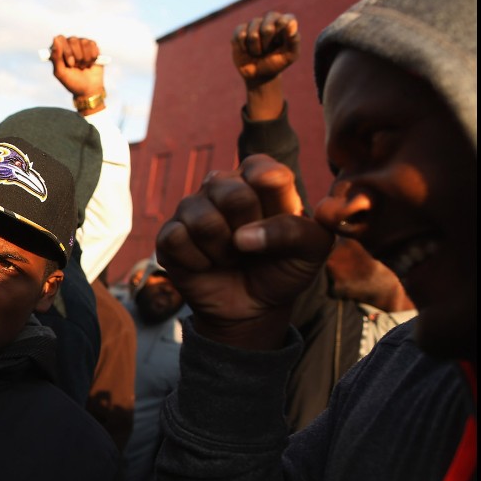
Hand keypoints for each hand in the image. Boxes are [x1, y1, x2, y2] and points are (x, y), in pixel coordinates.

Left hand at [49, 35, 104, 99]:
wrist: (89, 89)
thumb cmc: (72, 81)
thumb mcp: (61, 73)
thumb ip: (56, 57)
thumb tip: (55, 38)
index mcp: (58, 50)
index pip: (60, 39)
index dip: (66, 51)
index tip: (70, 64)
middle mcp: (69, 44)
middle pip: (73, 40)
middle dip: (76, 56)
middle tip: (77, 67)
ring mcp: (81, 43)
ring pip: (84, 42)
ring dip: (85, 58)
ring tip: (83, 66)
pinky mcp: (92, 46)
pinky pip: (93, 44)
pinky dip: (92, 57)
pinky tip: (91, 63)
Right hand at [155, 154, 330, 348]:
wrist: (253, 307)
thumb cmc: (283, 268)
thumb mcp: (312, 251)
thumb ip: (298, 231)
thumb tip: (243, 237)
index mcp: (258, 177)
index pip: (266, 172)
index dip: (275, 207)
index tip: (280, 226)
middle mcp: (222, 184)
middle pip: (234, 195)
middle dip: (249, 232)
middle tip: (251, 246)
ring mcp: (192, 208)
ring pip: (203, 220)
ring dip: (223, 252)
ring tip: (230, 257)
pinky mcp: (169, 234)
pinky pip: (177, 239)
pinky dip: (199, 262)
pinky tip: (206, 264)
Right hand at [231, 11, 299, 85]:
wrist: (258, 74)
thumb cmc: (277, 63)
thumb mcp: (290, 55)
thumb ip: (294, 40)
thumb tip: (291, 23)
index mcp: (285, 23)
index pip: (287, 19)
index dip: (282, 31)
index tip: (279, 41)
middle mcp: (270, 20)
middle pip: (268, 28)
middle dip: (267, 44)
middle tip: (267, 50)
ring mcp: (254, 24)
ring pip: (253, 33)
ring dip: (255, 48)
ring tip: (258, 52)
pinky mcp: (240, 30)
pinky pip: (240, 35)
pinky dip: (244, 47)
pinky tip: (246, 50)